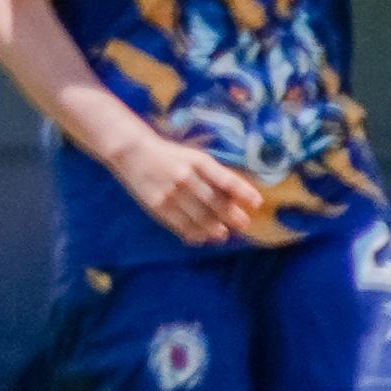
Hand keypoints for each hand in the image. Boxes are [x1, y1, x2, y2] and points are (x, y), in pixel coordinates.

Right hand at [107, 131, 273, 247]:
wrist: (133, 153)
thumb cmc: (169, 154)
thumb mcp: (193, 156)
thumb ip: (211, 174)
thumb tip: (233, 196)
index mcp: (198, 161)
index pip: (226, 179)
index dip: (243, 192)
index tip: (257, 203)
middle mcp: (186, 177)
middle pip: (215, 202)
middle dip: (232, 216)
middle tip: (243, 224)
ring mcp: (172, 193)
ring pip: (199, 217)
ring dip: (214, 228)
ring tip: (222, 234)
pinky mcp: (158, 206)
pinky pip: (180, 224)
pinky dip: (192, 233)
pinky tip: (200, 237)